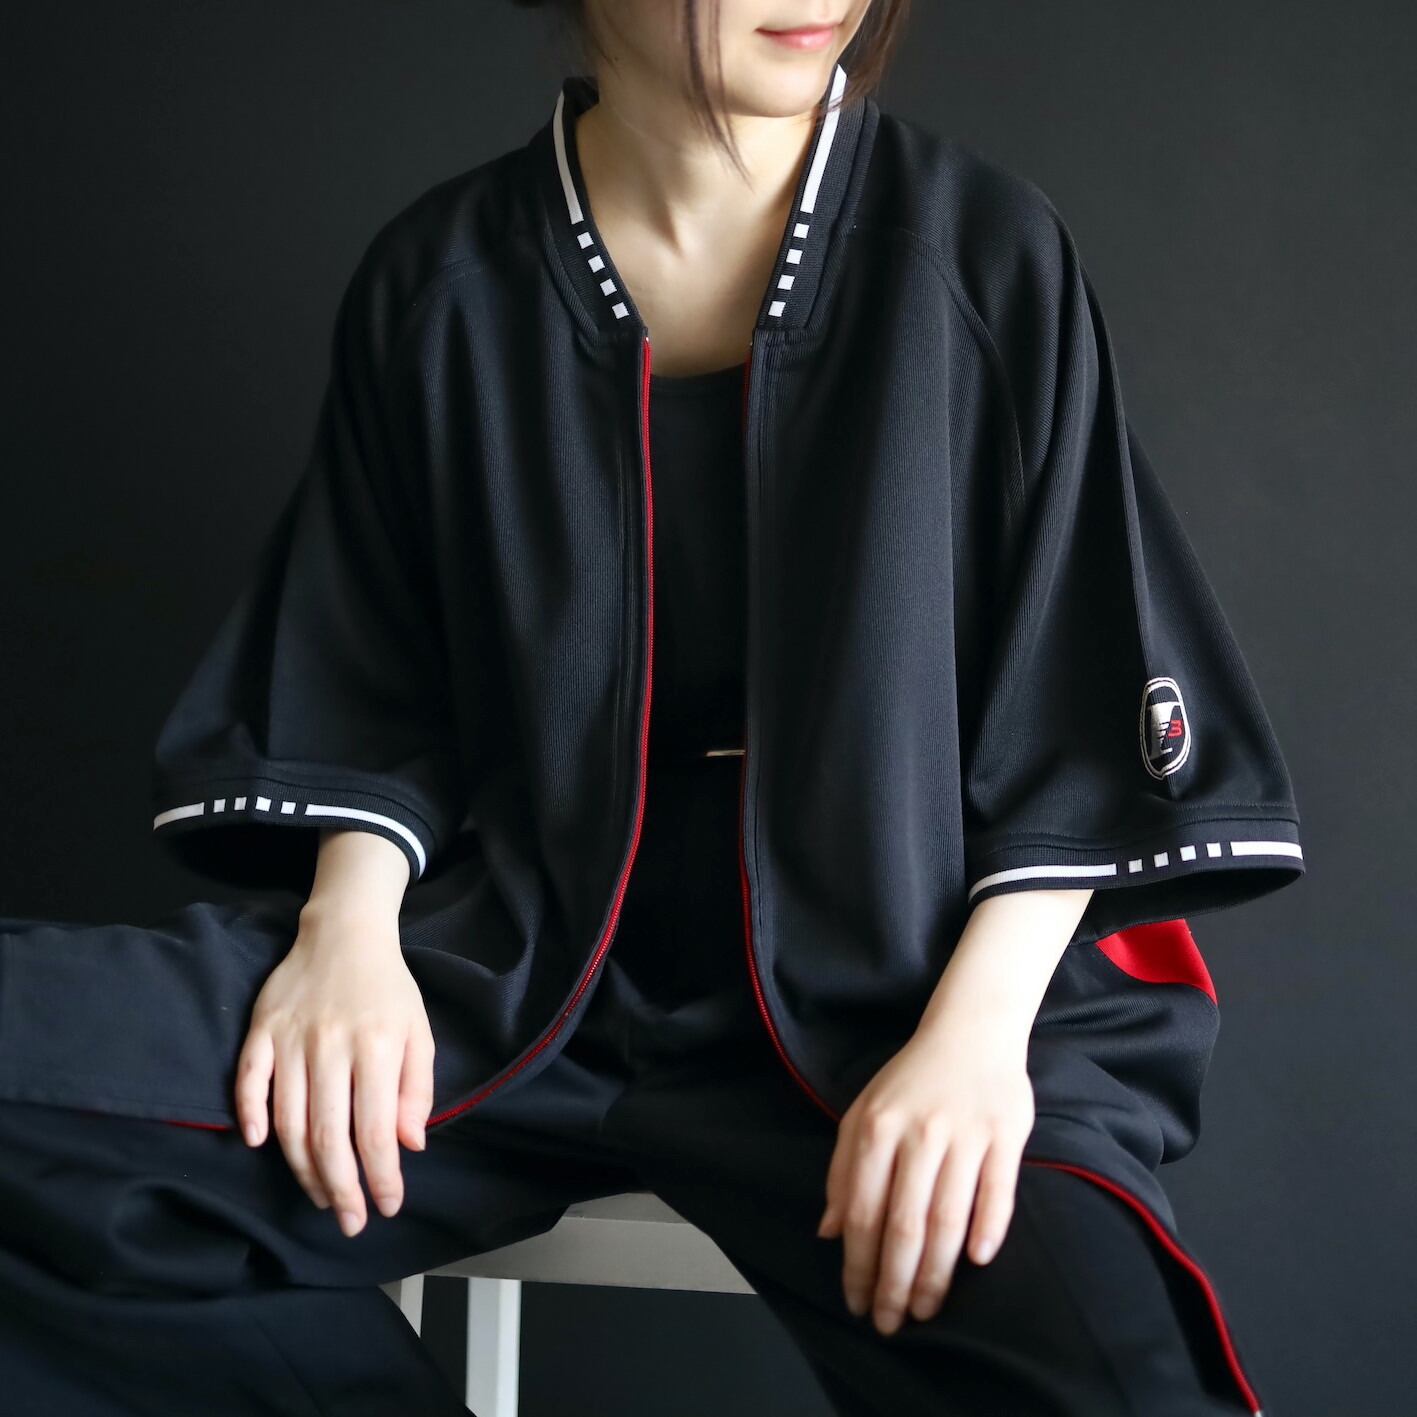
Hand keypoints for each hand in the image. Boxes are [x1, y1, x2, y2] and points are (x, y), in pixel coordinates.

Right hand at [234, 902, 434, 1237]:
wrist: (345, 932)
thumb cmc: (388, 989)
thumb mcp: (418, 1032)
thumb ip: (416, 1089)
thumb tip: (409, 1146)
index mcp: (376, 1047)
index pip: (375, 1131)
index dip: (380, 1177)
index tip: (387, 1207)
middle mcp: (331, 1046)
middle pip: (328, 1136)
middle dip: (340, 1189)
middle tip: (349, 1221)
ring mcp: (291, 1038)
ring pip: (288, 1121)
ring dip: (302, 1169)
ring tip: (320, 1196)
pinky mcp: (261, 1030)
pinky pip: (248, 1081)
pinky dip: (250, 1116)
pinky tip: (261, 1145)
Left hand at [816, 1023, 1034, 1335]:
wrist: (971, 1032)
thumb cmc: (910, 1080)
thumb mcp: (863, 1113)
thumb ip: (842, 1170)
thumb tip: (827, 1232)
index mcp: (876, 1129)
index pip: (863, 1211)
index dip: (858, 1264)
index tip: (856, 1302)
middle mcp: (918, 1134)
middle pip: (904, 1224)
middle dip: (893, 1283)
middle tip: (889, 1323)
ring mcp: (964, 1135)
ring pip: (948, 1219)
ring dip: (935, 1272)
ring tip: (925, 1309)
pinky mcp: (1005, 1135)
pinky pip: (997, 1192)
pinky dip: (987, 1230)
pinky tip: (976, 1263)